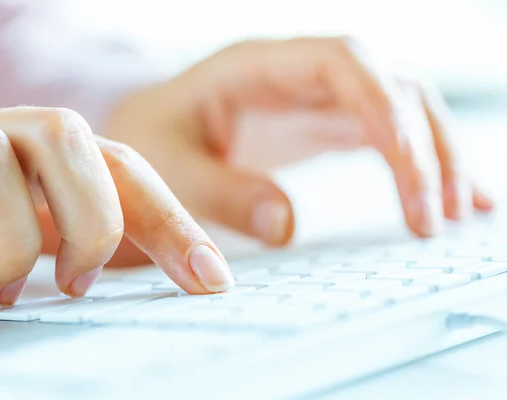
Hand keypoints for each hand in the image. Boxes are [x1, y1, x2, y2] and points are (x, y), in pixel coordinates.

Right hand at [0, 107, 233, 315]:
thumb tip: (191, 276)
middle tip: (78, 279)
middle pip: (63, 133)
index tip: (210, 279)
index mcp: (41, 146)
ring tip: (10, 290)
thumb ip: (96, 231)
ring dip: (11, 243)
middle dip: (89, 220)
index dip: (172, 220)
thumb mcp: (41, 215)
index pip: (123, 165)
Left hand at [105, 36, 492, 260]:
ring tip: (464, 212)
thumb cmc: (153, 143)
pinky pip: (388, 135)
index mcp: (259, 66)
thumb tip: (286, 225)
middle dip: (424, 145)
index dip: (386, 110)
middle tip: (439, 217)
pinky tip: (447, 198)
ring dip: (438, 155)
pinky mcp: (324, 127)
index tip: (410, 174)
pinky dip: (422, 165)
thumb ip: (219, 192)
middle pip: (388, 85)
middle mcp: (298, 74)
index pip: (345, 64)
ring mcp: (316, 99)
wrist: (151, 139)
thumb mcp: (167, 167)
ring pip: (402, 108)